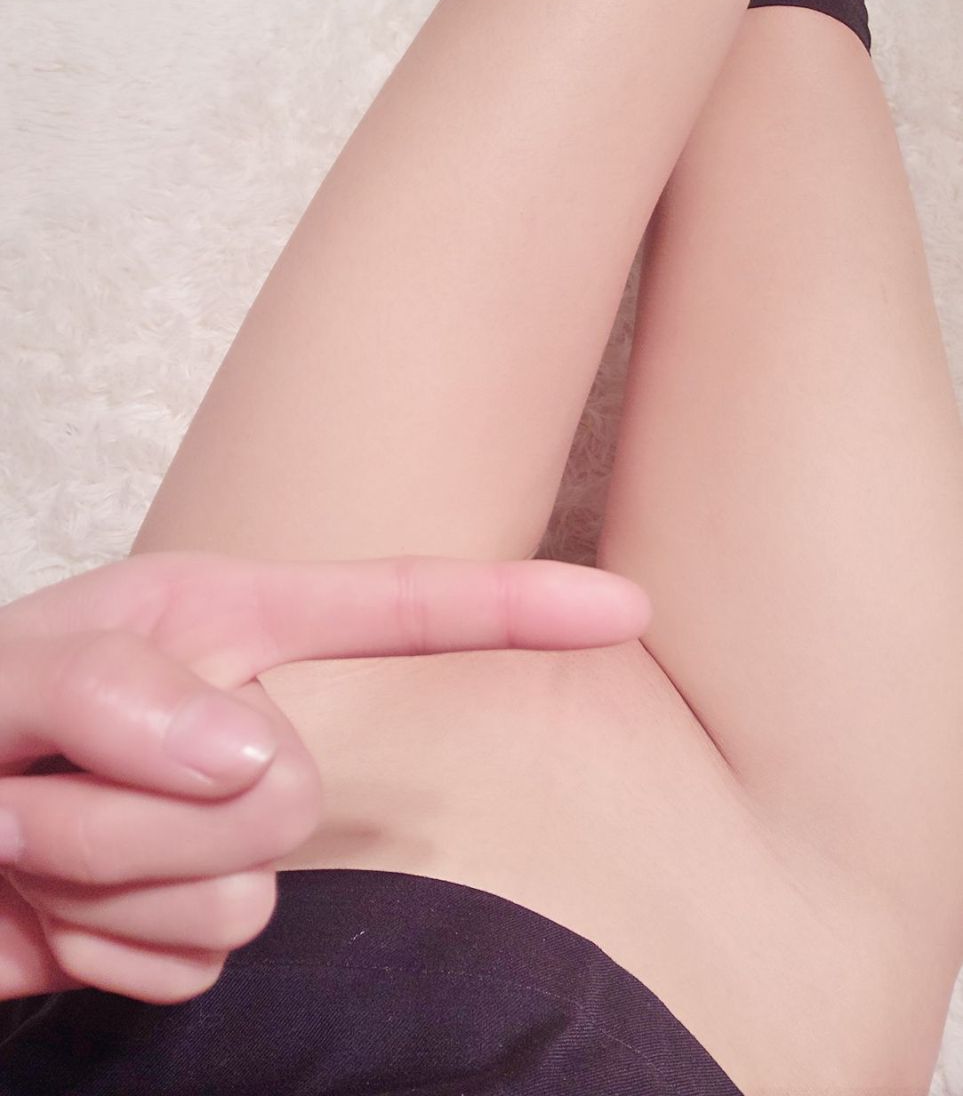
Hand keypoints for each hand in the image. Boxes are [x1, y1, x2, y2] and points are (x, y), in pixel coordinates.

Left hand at [0, 550, 650, 1003]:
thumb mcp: (5, 673)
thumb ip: (112, 685)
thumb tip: (257, 760)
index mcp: (222, 625)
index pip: (397, 609)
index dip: (516, 608)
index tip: (626, 609)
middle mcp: (242, 725)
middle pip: (294, 798)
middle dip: (140, 816)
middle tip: (33, 786)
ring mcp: (221, 836)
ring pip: (243, 901)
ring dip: (103, 880)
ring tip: (27, 834)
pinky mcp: (188, 929)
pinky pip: (194, 971)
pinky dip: (100, 951)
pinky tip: (50, 907)